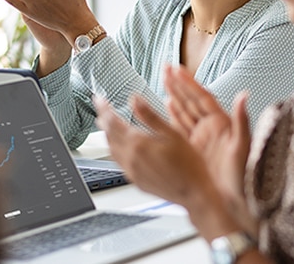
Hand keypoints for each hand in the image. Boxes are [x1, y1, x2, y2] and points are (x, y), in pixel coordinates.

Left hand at [96, 95, 213, 204]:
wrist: (195, 193)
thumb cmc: (189, 164)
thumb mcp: (172, 133)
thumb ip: (150, 116)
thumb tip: (135, 99)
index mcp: (138, 144)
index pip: (112, 121)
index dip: (104, 108)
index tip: (99, 99)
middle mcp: (130, 158)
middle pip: (109, 135)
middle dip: (103, 119)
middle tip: (101, 108)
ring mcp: (131, 172)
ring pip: (111, 149)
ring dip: (107, 135)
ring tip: (106, 125)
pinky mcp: (135, 181)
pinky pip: (118, 162)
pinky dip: (114, 149)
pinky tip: (119, 146)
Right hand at [162, 65, 250, 204]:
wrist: (230, 200)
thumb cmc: (240, 177)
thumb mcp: (242, 147)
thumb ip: (242, 120)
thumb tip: (244, 95)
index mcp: (221, 124)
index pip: (202, 98)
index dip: (190, 83)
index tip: (178, 69)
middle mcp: (211, 128)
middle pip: (191, 100)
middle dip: (179, 83)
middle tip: (166, 68)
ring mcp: (201, 137)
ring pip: (185, 111)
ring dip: (175, 95)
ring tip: (165, 80)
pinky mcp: (193, 148)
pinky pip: (180, 126)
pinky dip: (173, 114)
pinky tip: (167, 105)